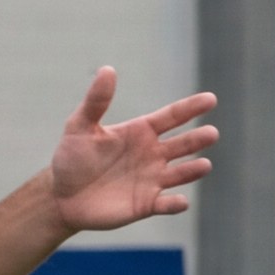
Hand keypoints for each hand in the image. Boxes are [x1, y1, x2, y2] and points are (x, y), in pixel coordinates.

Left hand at [46, 69, 218, 232]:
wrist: (62, 196)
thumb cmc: (71, 158)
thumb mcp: (80, 126)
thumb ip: (96, 101)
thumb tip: (107, 69)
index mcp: (141, 132)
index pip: (172, 117)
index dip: (191, 108)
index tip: (211, 99)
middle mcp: (152, 154)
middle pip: (182, 144)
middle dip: (197, 139)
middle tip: (211, 133)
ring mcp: (151, 180)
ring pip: (180, 174)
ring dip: (192, 170)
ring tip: (204, 165)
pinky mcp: (146, 205)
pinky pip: (166, 204)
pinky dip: (175, 203)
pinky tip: (181, 201)